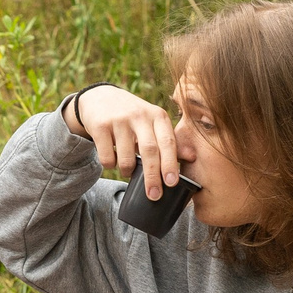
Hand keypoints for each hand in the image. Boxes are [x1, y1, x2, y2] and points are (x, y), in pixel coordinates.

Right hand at [65, 84, 180, 198]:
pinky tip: (112, 157)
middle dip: (152, 176)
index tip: (172, 183)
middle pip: (149, 151)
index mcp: (157, 115)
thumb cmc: (133, 116)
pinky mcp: (100, 126)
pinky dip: (110, 165)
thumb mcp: (153, 122)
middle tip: (154, 195)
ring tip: (127, 171)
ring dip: (127, 172)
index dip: (170, 164)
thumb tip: (192, 157)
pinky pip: (107, 157)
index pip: (168, 142)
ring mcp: (118, 120)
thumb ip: (170, 140)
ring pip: (126, 158)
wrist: (100, 97)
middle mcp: (140, 115)